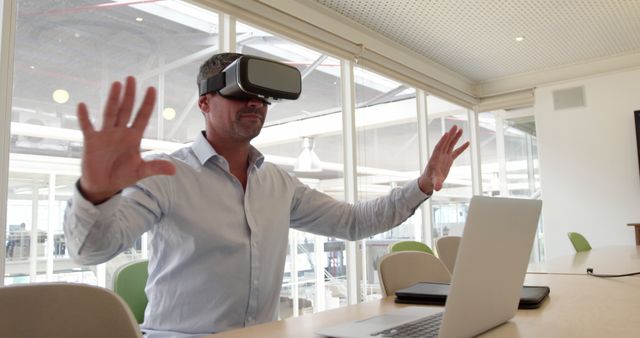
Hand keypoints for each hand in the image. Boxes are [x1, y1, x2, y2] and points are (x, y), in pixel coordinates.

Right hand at [77, 76, 175, 203]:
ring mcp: (105, 135)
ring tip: (116, 84)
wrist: (103, 185)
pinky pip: (87, 127)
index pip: (142, 117)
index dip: (147, 104)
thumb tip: (174, 170)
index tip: (152, 88)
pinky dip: (84, 117)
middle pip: (126, 110)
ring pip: (110, 113)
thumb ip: (155, 168)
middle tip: (132, 78)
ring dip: (113, 99)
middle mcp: (120, 132)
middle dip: (129, 95)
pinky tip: (82, 106)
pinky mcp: (91, 141)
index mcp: (133, 137)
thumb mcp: (140, 171)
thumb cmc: (122, 175)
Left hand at [418, 125, 469, 193]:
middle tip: (455, 126)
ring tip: (460, 129)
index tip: (447, 133)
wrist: (429, 181)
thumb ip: (437, 183)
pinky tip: (467, 142)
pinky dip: (461, 147)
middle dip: (450, 135)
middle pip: (445, 143)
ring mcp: (445, 157)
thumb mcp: (434, 182)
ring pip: (450, 145)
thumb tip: (438, 188)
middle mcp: (440, 156)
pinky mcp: (449, 160)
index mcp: (435, 159)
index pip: (439, 147)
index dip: (442, 141)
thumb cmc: (430, 180)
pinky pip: (456, 152)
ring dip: (455, 137)